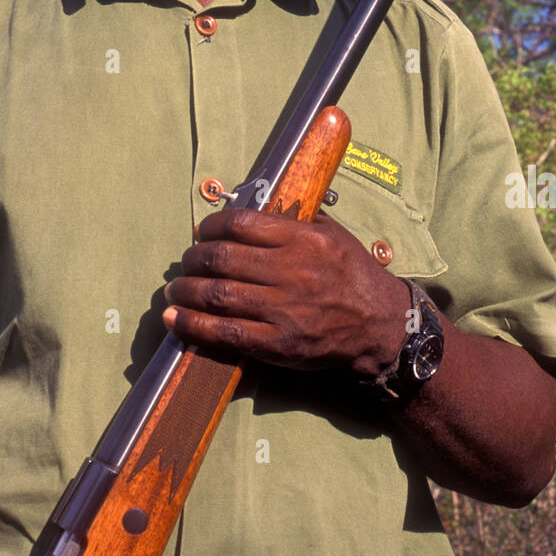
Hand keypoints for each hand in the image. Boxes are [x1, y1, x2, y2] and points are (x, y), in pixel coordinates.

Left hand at [162, 206, 411, 377]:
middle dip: (194, 259)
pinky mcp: (279, 344)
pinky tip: (175, 320)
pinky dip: (194, 326)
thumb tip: (249, 210)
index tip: (202, 231)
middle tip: (186, 262)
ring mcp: (284, 310)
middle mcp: (292, 272)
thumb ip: (296, 220)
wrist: (380, 326)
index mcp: (304, 239)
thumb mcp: (333, 234)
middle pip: (222, 259)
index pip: (241, 224)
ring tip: (175, 290)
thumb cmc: (354, 275)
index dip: (212, 226)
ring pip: (218, 295)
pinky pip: (227, 333)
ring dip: (186, 291)